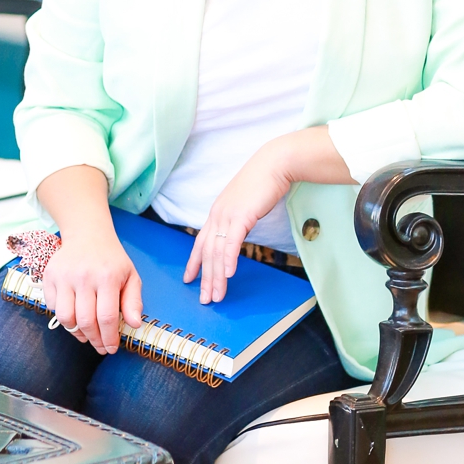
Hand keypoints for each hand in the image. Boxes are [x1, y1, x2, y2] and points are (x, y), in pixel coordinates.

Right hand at [41, 234, 142, 355]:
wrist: (87, 234)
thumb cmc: (111, 260)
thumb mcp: (131, 276)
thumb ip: (133, 301)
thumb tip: (135, 324)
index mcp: (107, 277)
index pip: (107, 317)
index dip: (109, 338)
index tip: (111, 349)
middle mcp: (84, 276)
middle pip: (86, 321)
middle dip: (95, 340)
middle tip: (100, 347)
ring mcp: (64, 276)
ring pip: (66, 318)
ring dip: (76, 332)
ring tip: (86, 335)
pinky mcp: (49, 276)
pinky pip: (52, 307)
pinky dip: (63, 318)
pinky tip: (74, 317)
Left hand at [183, 140, 292, 303]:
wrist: (274, 164)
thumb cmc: (263, 182)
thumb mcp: (244, 204)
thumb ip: (237, 219)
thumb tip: (236, 233)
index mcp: (217, 212)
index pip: (200, 242)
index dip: (194, 262)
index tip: (189, 278)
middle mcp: (218, 215)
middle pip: (207, 252)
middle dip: (205, 278)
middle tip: (205, 298)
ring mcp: (227, 215)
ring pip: (217, 252)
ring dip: (216, 276)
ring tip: (217, 295)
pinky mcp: (242, 215)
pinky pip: (232, 242)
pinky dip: (228, 260)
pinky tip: (228, 275)